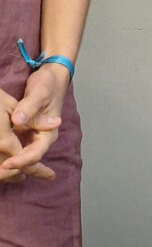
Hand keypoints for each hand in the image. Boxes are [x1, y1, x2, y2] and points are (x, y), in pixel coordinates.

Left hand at [0, 66, 68, 180]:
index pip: (35, 154)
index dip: (20, 161)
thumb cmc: (48, 85)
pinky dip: (9, 153)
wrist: (52, 78)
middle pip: (28, 159)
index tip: (5, 164)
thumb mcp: (39, 94)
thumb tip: (17, 121)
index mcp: (49, 133)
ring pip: (22, 155)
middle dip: (13, 167)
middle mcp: (42, 138)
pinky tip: (1, 159)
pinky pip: (17, 147)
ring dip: (11, 162)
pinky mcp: (26, 132)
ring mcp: (33, 135)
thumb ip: (28, 108)